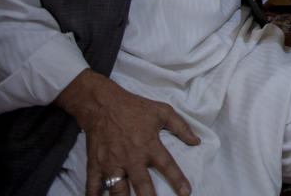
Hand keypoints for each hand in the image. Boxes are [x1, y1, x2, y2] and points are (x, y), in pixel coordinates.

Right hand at [55, 69, 199, 195]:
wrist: (103, 104)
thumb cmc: (135, 107)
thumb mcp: (162, 111)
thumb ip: (181, 127)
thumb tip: (197, 141)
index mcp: (149, 145)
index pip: (167, 166)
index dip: (178, 180)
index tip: (186, 193)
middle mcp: (131, 157)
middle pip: (142, 185)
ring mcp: (112, 163)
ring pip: (118, 190)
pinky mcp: (96, 164)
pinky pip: (93, 186)